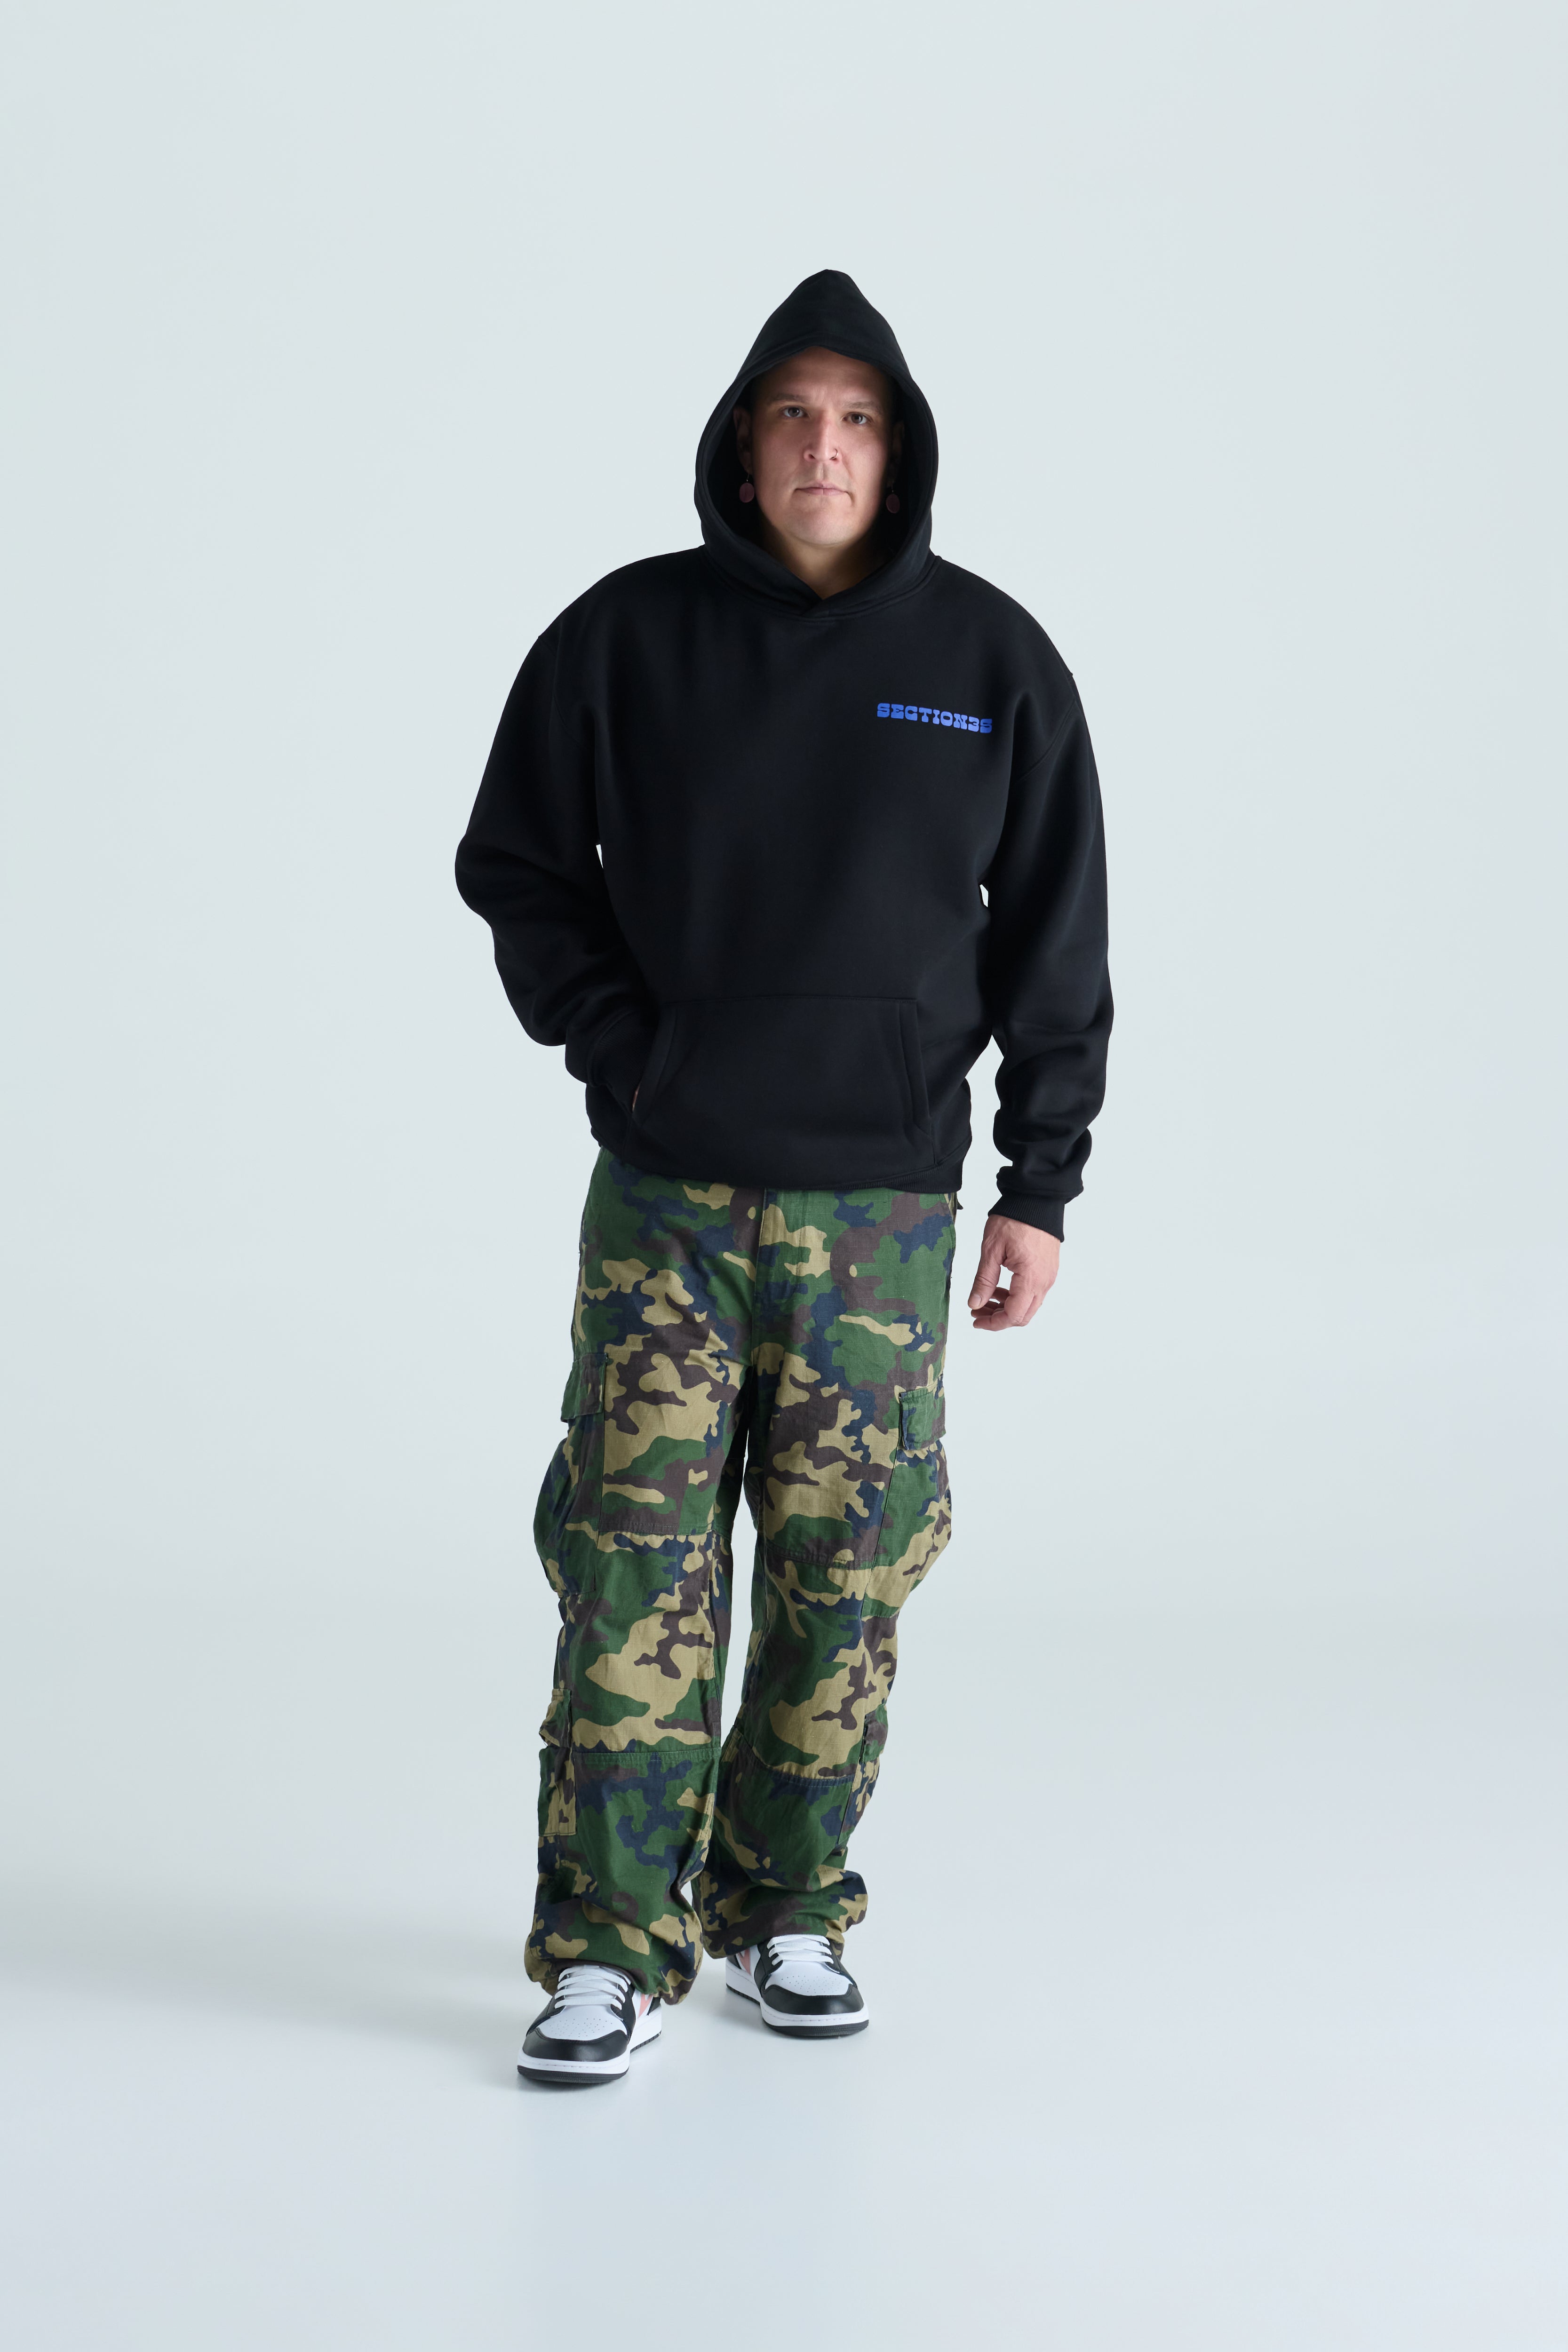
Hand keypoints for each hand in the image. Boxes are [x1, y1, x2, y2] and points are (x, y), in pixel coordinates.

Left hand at [967, 1215, 1059, 1331]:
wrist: (1036, 1200)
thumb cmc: (1014, 1219)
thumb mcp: (991, 1249)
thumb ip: (984, 1280)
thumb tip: (974, 1304)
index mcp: (1031, 1279)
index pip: (1013, 1315)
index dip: (993, 1323)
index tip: (975, 1320)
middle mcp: (1044, 1282)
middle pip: (1023, 1316)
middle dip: (998, 1318)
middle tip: (977, 1310)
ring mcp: (1048, 1277)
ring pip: (1028, 1306)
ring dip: (1006, 1307)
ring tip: (985, 1298)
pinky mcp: (1048, 1270)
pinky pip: (1033, 1293)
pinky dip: (1016, 1296)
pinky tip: (999, 1288)